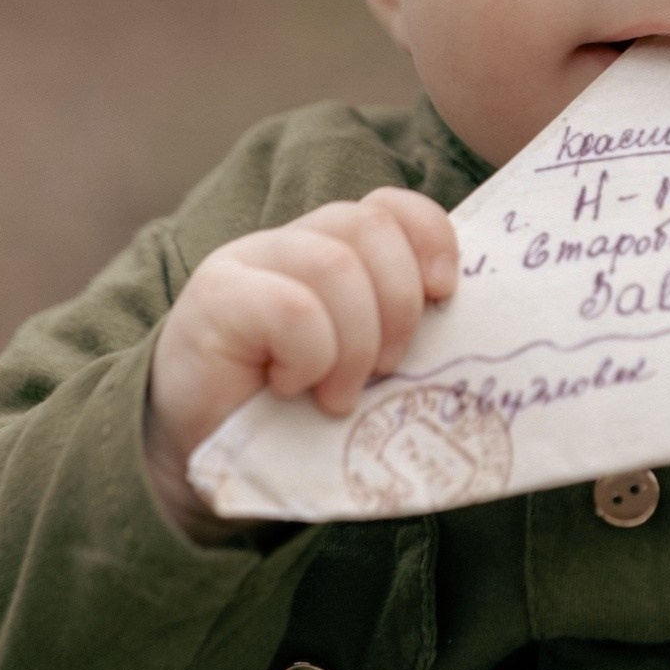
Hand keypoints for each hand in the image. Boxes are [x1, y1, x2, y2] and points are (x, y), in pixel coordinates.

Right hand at [142, 188, 457, 533]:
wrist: (204, 462)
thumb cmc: (294, 417)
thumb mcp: (362, 368)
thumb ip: (399, 332)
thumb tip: (465, 325)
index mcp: (333, 251)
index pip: (392, 207)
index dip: (431, 238)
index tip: (444, 296)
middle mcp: (290, 244)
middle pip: (370, 227)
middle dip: (398, 305)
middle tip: (386, 371)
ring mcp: (247, 262)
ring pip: (335, 264)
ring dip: (355, 343)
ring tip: (338, 395)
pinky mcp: (214, 296)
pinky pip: (293, 307)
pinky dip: (310, 355)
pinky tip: (292, 387)